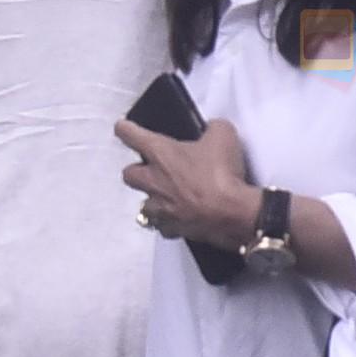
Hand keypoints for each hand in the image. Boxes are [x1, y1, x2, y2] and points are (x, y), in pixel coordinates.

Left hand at [115, 114, 262, 247]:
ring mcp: (160, 208)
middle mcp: (153, 180)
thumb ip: (212, 128)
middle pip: (128, 174)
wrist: (233, 213)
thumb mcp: (224, 135)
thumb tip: (210, 130)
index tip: (122, 127)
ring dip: (152, 199)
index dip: (124, 129)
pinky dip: (170, 222)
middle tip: (152, 169)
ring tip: (167, 197)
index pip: (130, 135)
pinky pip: (163, 226)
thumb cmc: (222, 171)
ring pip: (143, 204)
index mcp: (161, 153)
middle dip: (136, 170)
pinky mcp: (172, 229)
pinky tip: (181, 217)